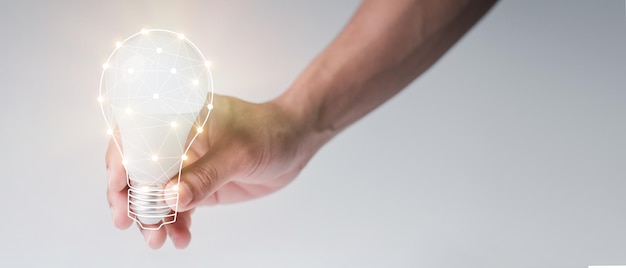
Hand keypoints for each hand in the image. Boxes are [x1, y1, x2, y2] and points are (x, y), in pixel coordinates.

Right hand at [106, 94, 320, 248]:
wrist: (295, 143)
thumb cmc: (268, 132)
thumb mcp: (238, 152)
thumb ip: (205, 176)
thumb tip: (171, 199)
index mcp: (179, 118)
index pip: (136, 136)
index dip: (119, 161)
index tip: (117, 188)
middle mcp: (176, 142)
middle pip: (139, 170)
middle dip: (131, 198)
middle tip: (128, 223)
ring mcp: (187, 165)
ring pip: (156, 194)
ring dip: (153, 218)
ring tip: (158, 240)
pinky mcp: (199, 185)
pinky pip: (179, 207)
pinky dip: (176, 224)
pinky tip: (181, 239)